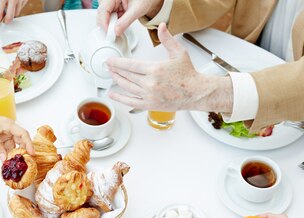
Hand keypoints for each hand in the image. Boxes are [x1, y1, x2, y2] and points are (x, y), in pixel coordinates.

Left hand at [0, 0, 28, 31]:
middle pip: (9, 18)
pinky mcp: (25, 0)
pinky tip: (15, 2)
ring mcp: (20, 0)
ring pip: (16, 14)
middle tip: (4, 19)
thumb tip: (0, 18)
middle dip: (6, 20)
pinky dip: (17, 7)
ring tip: (10, 5)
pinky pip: (21, 8)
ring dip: (12, 12)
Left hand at [0, 97, 32, 160]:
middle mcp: (9, 128)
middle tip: (23, 163)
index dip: (29, 144)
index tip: (31, 153)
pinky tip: (6, 160)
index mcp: (8, 125)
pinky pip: (7, 145)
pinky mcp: (2, 136)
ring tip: (13, 164)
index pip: (23, 134)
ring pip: (14, 145)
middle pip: (21, 140)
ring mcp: (6, 132)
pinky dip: (7, 152)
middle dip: (22, 151)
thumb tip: (4, 159)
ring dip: (13, 153)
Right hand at [97, 0, 163, 35]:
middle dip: (107, 25)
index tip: (109, 33)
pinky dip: (113, 25)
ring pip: (104, 18)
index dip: (104, 22)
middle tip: (114, 33)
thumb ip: (126, 21)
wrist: (147, 0)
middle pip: (101, 14)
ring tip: (121, 25)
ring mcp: (110, 4)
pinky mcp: (112, 10)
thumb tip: (116, 31)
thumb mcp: (137, 10)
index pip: (103, 9)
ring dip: (110, 25)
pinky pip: (109, 19)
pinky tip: (119, 25)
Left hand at [107, 23, 231, 112]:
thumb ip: (167, 39)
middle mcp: (150, 83)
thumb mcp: (179, 53)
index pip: (130, 65)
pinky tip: (112, 94)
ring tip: (110, 75)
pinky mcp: (149, 104)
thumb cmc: (188, 74)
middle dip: (115, 70)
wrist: (195, 92)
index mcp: (155, 69)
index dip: (117, 63)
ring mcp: (149, 95)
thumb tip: (162, 26)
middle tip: (107, 66)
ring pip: (127, 87)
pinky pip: (131, 102)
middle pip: (127, 76)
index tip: (110, 60)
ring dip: (116, 80)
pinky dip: (120, 98)